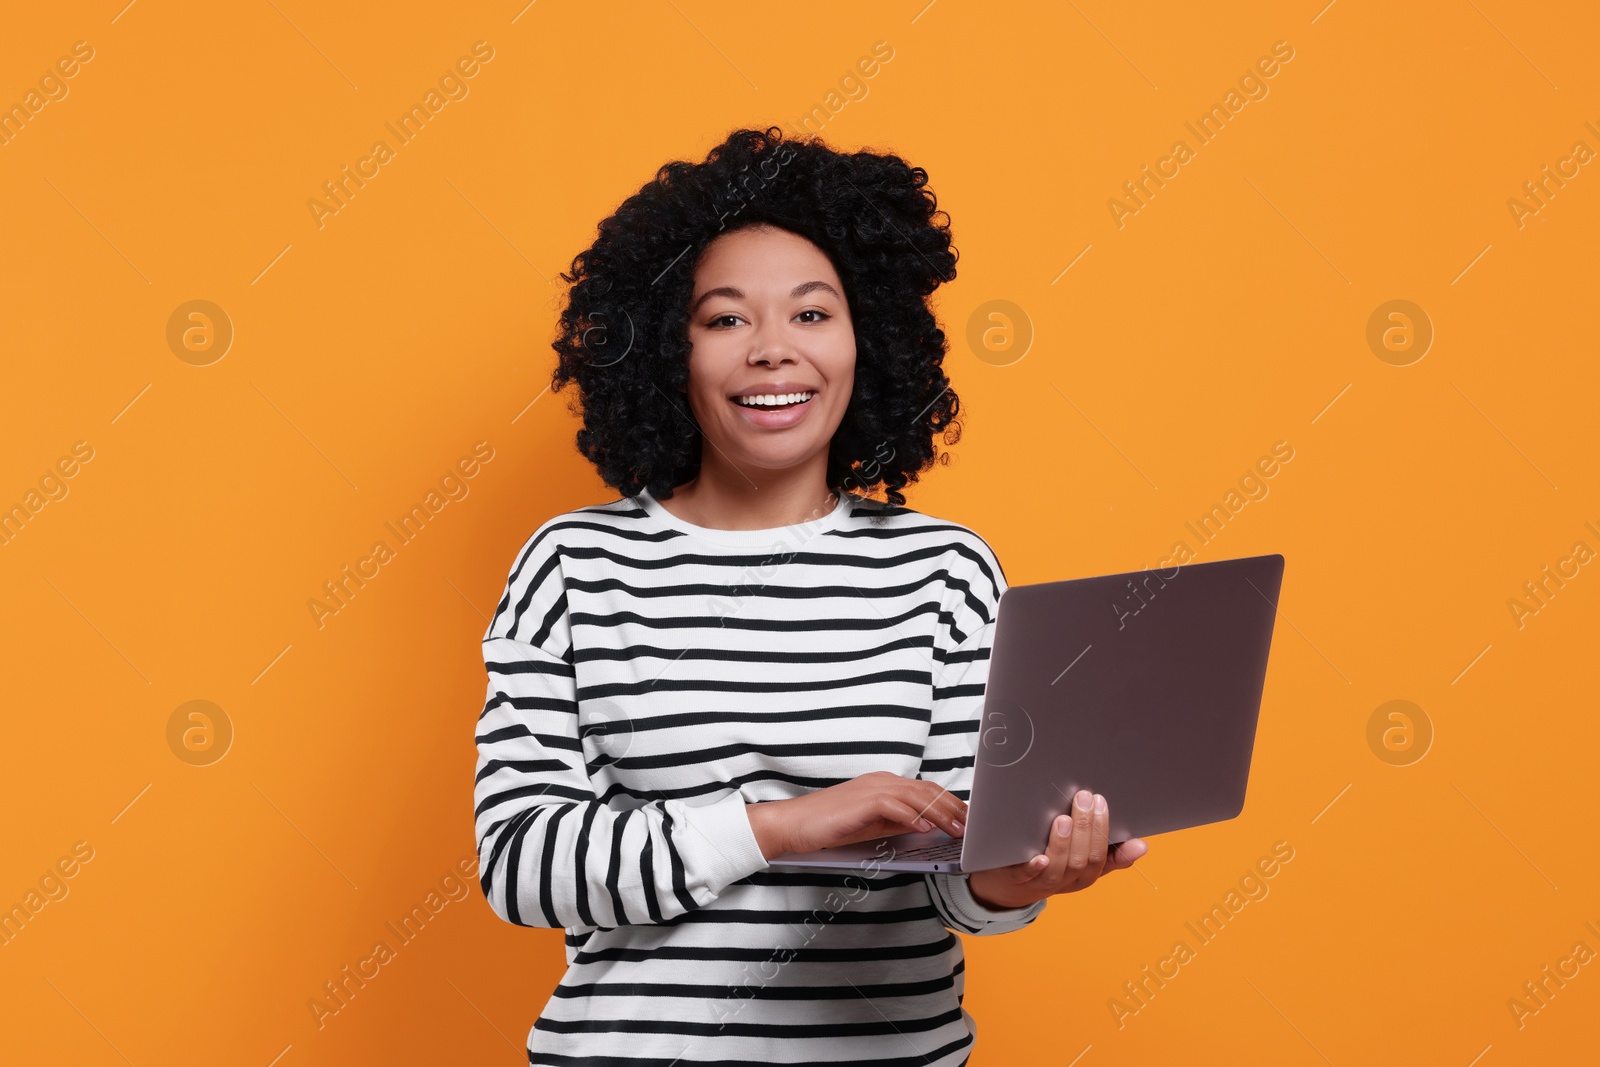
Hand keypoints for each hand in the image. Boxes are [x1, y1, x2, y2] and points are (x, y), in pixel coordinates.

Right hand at [747, 771, 966, 858]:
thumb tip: (927, 827)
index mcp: (885, 784)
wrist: (794, 824)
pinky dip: (912, 817)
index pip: (925, 790)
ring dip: (940, 814)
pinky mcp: (861, 801)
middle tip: (973, 826)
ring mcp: (871, 789)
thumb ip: (898, 822)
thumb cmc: (830, 826)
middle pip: (926, 791)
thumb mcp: (872, 826)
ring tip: (957, 830)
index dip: (950, 803)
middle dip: (953, 808)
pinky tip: (925, 829)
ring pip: (915, 797)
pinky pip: (893, 806)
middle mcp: (881, 781)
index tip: (968, 819)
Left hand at [965, 789, 1147, 910]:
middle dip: (1086, 828)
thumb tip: (1142, 845)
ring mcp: (1042, 882)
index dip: (1104, 831)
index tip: (1103, 804)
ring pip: (1060, 867)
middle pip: (1083, 859)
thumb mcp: (1082, 862)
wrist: (1008, 888)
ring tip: (1065, 818)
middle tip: (1085, 798)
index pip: (1102, 857)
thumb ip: (1110, 853)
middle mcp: (1067, 880)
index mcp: (1085, 875)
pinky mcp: (1018, 880)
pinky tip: (1039, 856)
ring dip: (1064, 843)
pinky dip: (1036, 866)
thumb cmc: (1051, 865)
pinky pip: (1028, 876)